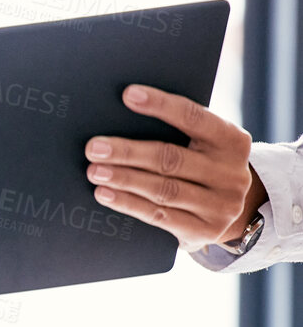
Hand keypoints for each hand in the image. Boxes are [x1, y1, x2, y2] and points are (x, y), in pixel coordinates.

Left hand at [85, 84, 261, 252]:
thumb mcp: (202, 148)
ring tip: (93, 171)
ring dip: (124, 179)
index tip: (128, 95)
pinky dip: (127, 203)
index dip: (161, 105)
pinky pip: (158, 216)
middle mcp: (231, 173)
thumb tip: (121, 116)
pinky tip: (104, 194)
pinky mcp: (204, 231)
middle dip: (128, 152)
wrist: (232, 216)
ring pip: (163, 189)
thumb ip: (177, 134)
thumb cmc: (201, 169)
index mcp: (232, 141)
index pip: (194, 117)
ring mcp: (220, 205)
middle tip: (94, 147)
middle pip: (171, 158)